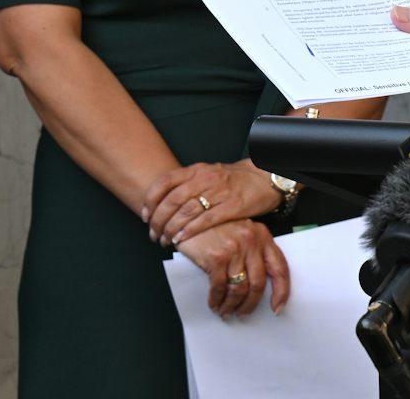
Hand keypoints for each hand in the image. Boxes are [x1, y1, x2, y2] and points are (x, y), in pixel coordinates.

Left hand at [142, 161, 280, 245]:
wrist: (265, 177)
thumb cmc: (234, 179)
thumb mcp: (209, 174)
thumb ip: (188, 183)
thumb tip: (164, 200)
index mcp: (197, 170)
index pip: (165, 182)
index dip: (151, 200)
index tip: (145, 215)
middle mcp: (205, 178)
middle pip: (172, 200)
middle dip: (158, 220)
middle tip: (153, 234)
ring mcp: (219, 192)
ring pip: (186, 212)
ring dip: (170, 229)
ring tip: (164, 240)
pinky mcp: (232, 206)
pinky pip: (205, 220)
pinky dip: (189, 231)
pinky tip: (181, 239)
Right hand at [176, 219, 289, 317]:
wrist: (190, 215)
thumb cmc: (216, 226)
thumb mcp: (241, 232)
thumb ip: (252, 252)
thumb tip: (256, 285)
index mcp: (262, 236)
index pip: (280, 268)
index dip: (281, 292)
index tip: (277, 308)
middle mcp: (251, 242)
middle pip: (258, 284)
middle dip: (250, 304)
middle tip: (243, 314)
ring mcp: (234, 249)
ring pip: (239, 289)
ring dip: (232, 306)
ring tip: (226, 312)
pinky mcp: (216, 257)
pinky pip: (220, 287)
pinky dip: (217, 300)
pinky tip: (214, 304)